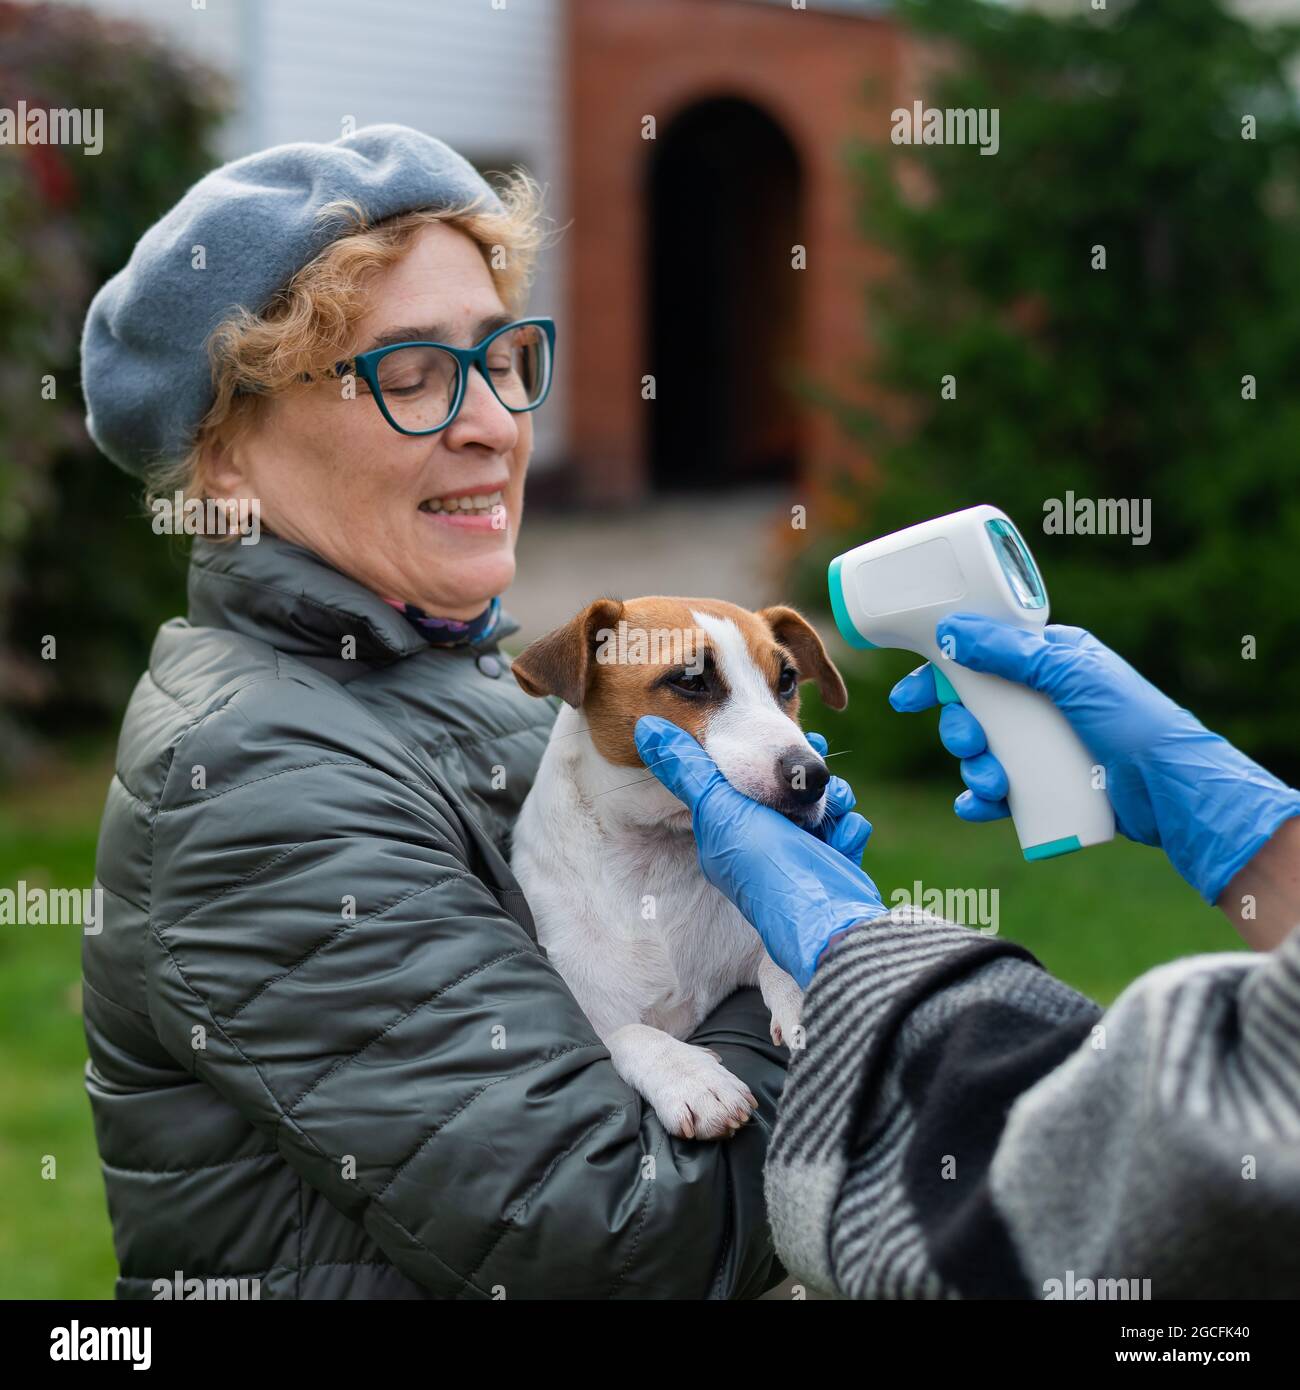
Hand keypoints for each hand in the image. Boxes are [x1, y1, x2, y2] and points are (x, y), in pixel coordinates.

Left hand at [634, 716, 886, 986]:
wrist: (823, 920)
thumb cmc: (767, 865)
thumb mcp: (718, 809)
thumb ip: (686, 770)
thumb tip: (646, 729)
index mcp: (727, 831)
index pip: (739, 781)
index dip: (758, 758)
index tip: (778, 742)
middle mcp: (762, 843)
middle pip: (784, 789)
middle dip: (803, 776)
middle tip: (815, 767)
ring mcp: (799, 855)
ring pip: (820, 806)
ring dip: (833, 799)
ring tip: (835, 802)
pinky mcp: (832, 866)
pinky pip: (845, 831)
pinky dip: (849, 830)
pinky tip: (844, 837)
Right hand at [890, 613, 1299, 904]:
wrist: (1176, 793)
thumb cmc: (1135, 721)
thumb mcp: (1071, 674)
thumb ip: (1011, 651)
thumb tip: (951, 630)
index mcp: (1049, 661)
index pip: (979, 659)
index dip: (937, 675)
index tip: (906, 698)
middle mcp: (1042, 699)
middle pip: (973, 709)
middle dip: (959, 729)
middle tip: (970, 741)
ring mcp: (1044, 744)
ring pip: (982, 752)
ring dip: (974, 768)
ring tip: (994, 782)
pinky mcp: (1047, 786)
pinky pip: (997, 792)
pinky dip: (981, 800)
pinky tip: (980, 807)